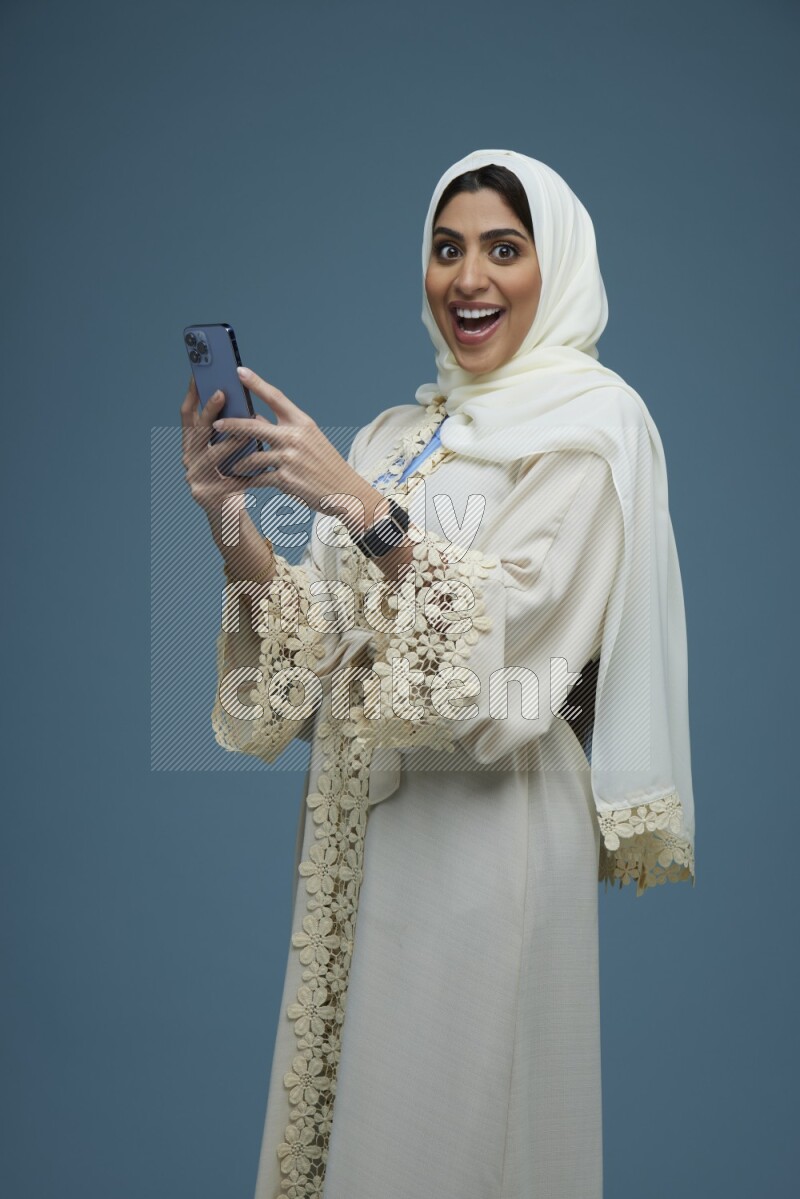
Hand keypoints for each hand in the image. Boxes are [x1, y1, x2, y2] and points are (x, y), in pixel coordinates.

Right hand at [180, 375, 276, 512]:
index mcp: (192, 445)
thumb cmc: (233, 478)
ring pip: (210, 455)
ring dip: (228, 441)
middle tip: (222, 393)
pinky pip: (226, 479)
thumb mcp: (229, 451)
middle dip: (209, 412)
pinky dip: (242, 470)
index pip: (187, 416)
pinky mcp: (205, 495)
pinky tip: (256, 464)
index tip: (198, 375)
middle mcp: (187, 459)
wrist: (229, 516)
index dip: (192, 395)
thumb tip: (243, 400)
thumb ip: (230, 431)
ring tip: (246, 430)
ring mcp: (193, 478)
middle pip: (196, 431)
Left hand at [211, 366, 365, 514]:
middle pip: (254, 426)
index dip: (256, 383)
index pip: (276, 397)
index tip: (239, 371)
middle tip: (215, 424)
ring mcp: (290, 459)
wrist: (344, 491)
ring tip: (228, 464)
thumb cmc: (325, 464)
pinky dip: (247, 480)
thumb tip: (255, 418)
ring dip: (237, 461)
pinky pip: (258, 478)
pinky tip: (239, 481)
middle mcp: (295, 437)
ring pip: (252, 456)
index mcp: (303, 423)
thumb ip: (285, 429)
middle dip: (231, 424)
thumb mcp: (311, 440)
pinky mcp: (286, 480)